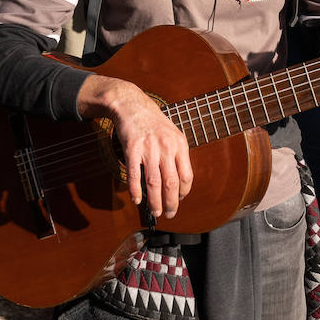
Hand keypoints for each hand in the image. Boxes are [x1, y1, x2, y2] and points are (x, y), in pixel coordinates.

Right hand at [78, 75, 192, 218]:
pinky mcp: (132, 149)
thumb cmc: (153, 122)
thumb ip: (177, 155)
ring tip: (155, 211)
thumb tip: (179, 182)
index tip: (180, 200)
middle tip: (170, 214)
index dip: (184, 192)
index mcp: (179, 144)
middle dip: (172, 203)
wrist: (132, 105)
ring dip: (155, 201)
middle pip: (171, 183)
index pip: (187, 176)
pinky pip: (134, 175)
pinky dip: (136, 190)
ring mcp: (148, 148)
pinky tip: (137, 200)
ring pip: (154, 182)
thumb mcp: (172, 134)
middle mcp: (166, 147)